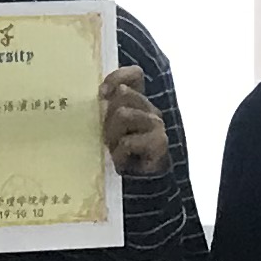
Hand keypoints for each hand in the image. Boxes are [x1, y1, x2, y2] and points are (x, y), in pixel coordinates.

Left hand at [102, 64, 170, 180]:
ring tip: (115, 150)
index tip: (102, 94)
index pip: (136, 75)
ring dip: (113, 137)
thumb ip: (106, 109)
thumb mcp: (109, 128)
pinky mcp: (159, 142)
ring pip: (123, 114)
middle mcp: (150, 110)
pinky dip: (119, 155)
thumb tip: (101, 96)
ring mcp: (157, 125)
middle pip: (123, 95)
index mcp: (138, 103)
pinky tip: (122, 163)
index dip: (118, 77)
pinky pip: (127, 141)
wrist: (141, 185)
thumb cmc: (121, 155)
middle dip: (109, 118)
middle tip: (109, 139)